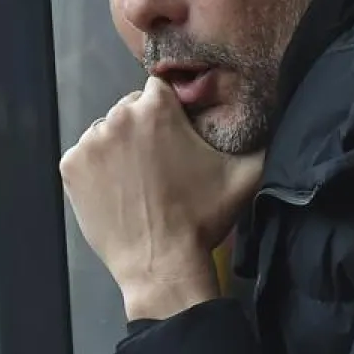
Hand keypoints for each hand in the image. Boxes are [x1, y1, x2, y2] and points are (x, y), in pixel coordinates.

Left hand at [59, 78, 263, 315]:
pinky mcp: (71, 167)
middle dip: (144, 130)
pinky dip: (98, 170)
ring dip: (120, 149)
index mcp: (157, 108)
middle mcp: (117, 117)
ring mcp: (89, 142)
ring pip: (106, 133)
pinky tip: (118, 191)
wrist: (161, 264)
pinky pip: (85, 157)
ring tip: (139, 181)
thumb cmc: (203, 217)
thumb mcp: (246, 175)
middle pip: (131, 110)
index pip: (160, 89)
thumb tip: (282, 118)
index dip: (170, 112)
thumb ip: (264, 140)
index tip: (178, 137)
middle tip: (161, 164)